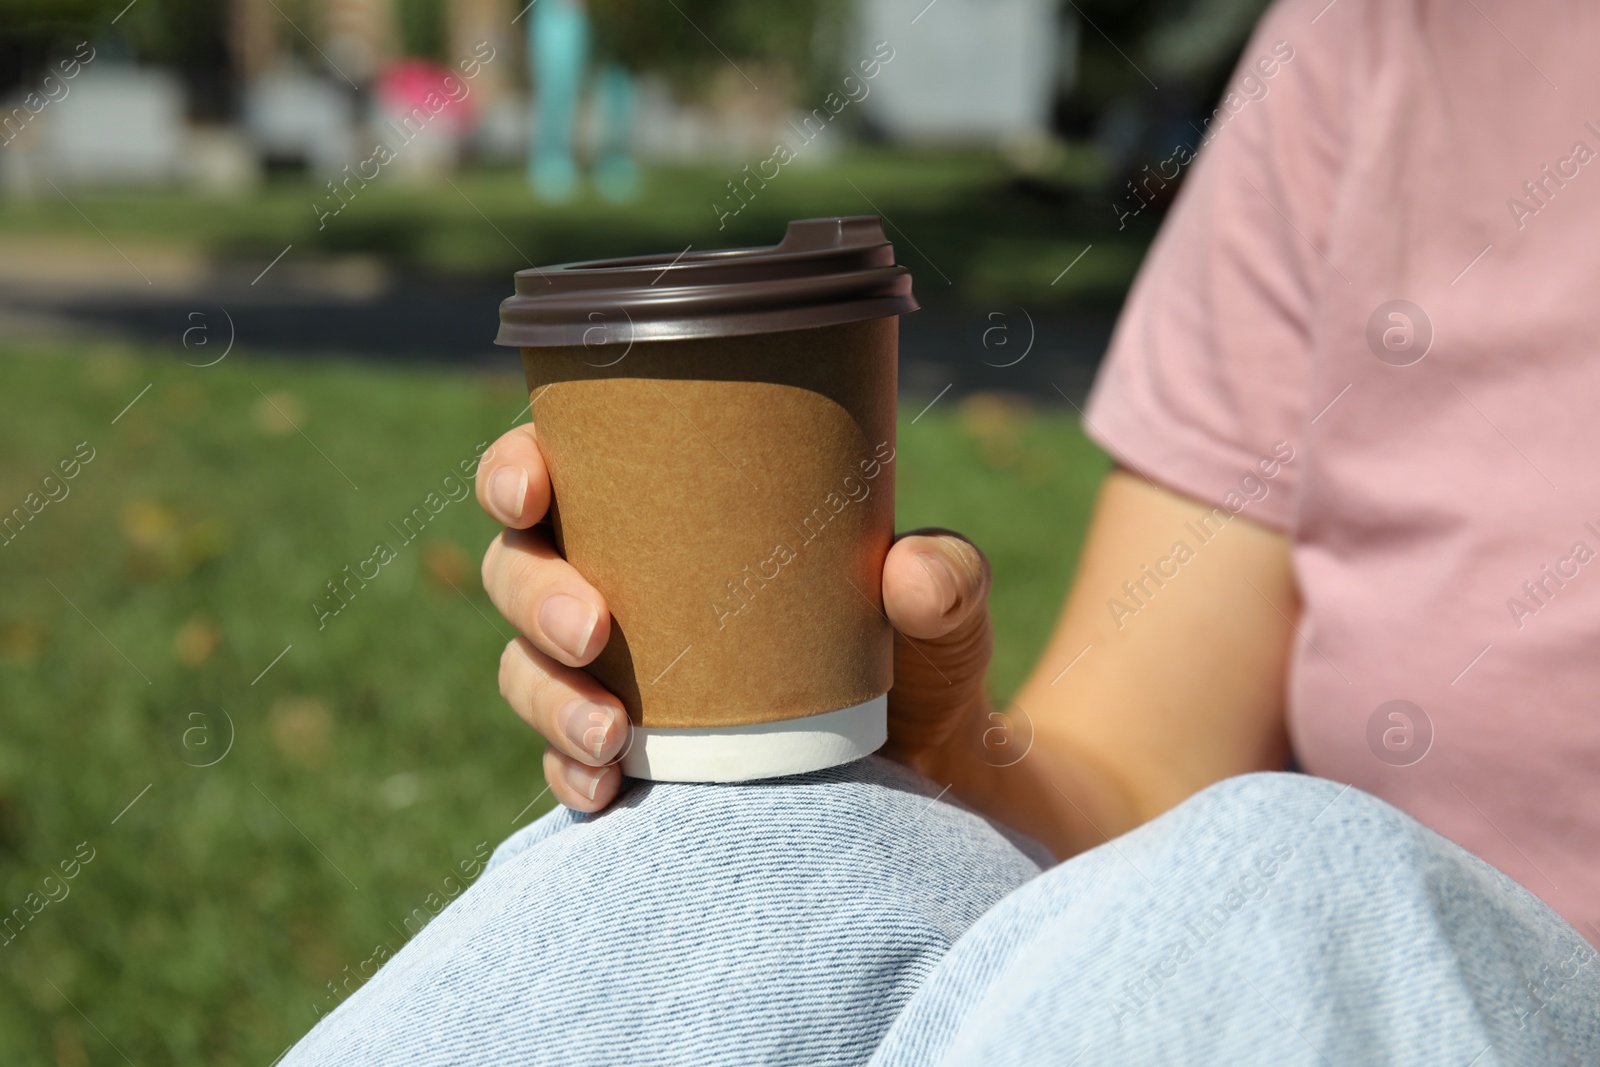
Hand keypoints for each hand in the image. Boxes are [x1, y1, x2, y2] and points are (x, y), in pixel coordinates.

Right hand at [476, 423, 995, 812]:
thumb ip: (947, 581)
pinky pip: (567, 762)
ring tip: (608, 735)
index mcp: (676, 518)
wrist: (941, 773)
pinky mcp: (633, 758)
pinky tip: (600, 789)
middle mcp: (630, 588)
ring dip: (546, 697)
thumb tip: (911, 575)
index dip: (518, 469)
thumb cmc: (924, 657)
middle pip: (521, 569)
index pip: (563, 471)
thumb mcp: (945, 609)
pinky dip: (569, 774)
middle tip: (591, 630)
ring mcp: (623, 677)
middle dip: (533, 595)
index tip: (534, 488)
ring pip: (529, 669)